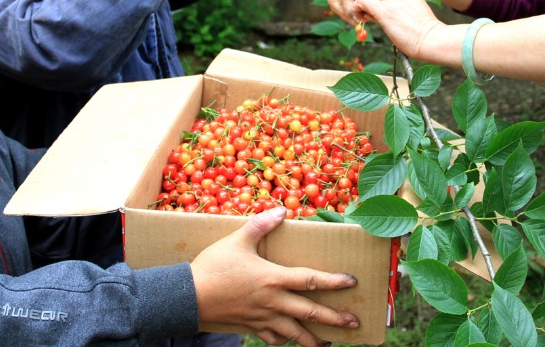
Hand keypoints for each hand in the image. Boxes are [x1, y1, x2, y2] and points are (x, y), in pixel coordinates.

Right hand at [190, 206, 358, 346]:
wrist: (189, 297)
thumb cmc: (214, 266)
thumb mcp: (237, 239)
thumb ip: (260, 225)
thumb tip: (281, 211)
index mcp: (273, 278)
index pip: (311, 279)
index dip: (334, 281)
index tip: (352, 282)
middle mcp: (273, 301)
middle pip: (310, 312)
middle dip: (335, 318)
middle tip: (355, 322)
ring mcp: (263, 318)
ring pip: (295, 333)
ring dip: (314, 339)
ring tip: (329, 343)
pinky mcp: (251, 327)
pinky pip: (273, 338)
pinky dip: (285, 341)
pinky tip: (291, 340)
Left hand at [353, 0, 444, 59]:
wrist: (429, 38)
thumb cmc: (423, 30)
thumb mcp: (412, 7)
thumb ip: (398, 2)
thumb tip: (381, 8)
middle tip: (370, 14)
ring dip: (361, 6)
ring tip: (369, 18)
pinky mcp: (381, 8)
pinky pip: (359, 2)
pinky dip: (357, 11)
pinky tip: (364, 20)